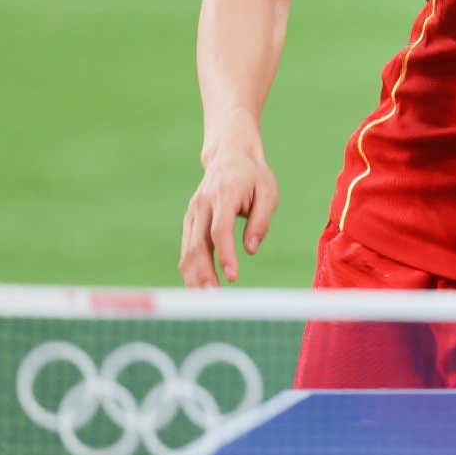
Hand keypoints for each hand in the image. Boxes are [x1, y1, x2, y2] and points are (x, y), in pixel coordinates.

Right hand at [179, 139, 277, 286]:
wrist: (229, 156)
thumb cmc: (254, 176)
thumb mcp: (268, 191)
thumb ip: (261, 220)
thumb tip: (251, 249)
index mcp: (224, 195)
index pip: (220, 230)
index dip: (225, 254)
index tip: (232, 276)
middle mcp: (203, 205)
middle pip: (198, 244)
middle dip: (204, 272)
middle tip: (213, 297)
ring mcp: (192, 212)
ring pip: (188, 248)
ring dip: (194, 275)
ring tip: (204, 298)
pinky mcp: (190, 219)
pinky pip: (187, 246)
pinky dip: (190, 267)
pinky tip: (197, 285)